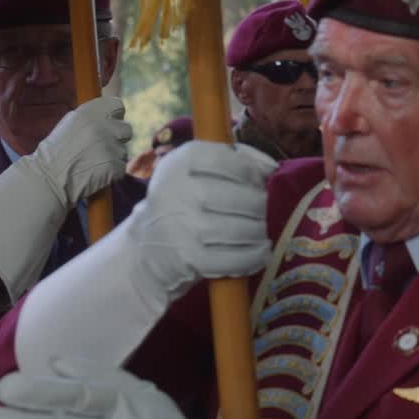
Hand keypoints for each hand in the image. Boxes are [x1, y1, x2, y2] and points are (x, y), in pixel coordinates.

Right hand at [22, 95, 131, 205]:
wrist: (48, 179)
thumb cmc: (55, 152)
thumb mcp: (70, 124)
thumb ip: (92, 117)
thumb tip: (112, 114)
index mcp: (89, 113)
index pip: (117, 105)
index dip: (114, 115)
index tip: (110, 122)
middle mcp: (103, 127)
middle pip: (126, 128)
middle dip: (117, 137)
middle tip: (100, 147)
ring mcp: (111, 147)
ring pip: (123, 150)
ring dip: (112, 156)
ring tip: (92, 162)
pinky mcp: (116, 166)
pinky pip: (120, 166)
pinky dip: (111, 171)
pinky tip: (95, 172)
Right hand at [132, 141, 277, 298]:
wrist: (147, 250)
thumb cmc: (183, 204)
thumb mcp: (199, 172)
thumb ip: (238, 159)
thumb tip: (270, 166)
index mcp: (179, 162)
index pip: (230, 160)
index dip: (250, 173)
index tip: (252, 183)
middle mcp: (176, 192)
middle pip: (243, 197)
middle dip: (257, 206)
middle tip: (256, 212)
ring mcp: (182, 227)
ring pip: (244, 229)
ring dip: (258, 232)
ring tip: (256, 232)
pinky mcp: (190, 259)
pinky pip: (238, 258)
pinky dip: (255, 256)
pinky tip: (257, 252)